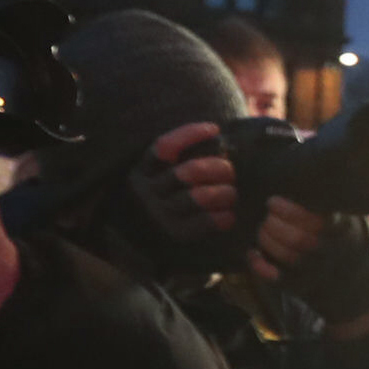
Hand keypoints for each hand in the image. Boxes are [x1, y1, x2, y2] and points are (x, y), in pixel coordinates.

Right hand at [131, 122, 235, 247]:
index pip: (165, 147)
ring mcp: (160, 214)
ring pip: (200, 196)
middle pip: (190, 171)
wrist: (137, 239)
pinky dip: (223, 216)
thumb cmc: (161, 196)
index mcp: (144, 171)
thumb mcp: (158, 173)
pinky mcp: (175, 234)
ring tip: (231, 193)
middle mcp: (149, 191)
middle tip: (230, 171)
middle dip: (218, 168)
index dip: (190, 134)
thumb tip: (218, 141)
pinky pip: (205, 222)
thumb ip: (181, 157)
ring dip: (224, 192)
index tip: (214, 129)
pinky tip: (229, 215)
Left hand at [258, 201, 368, 333]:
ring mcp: (315, 272)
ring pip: (286, 255)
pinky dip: (259, 265)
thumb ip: (337, 203)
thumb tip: (312, 179)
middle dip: (273, 223)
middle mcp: (330, 253)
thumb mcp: (354, 220)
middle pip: (297, 238)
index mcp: (344, 231)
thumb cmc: (348, 243)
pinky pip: (275, 278)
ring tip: (263, 228)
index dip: (289, 210)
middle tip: (267, 214)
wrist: (355, 287)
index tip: (273, 201)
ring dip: (266, 239)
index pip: (316, 219)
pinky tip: (253, 253)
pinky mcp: (301, 287)